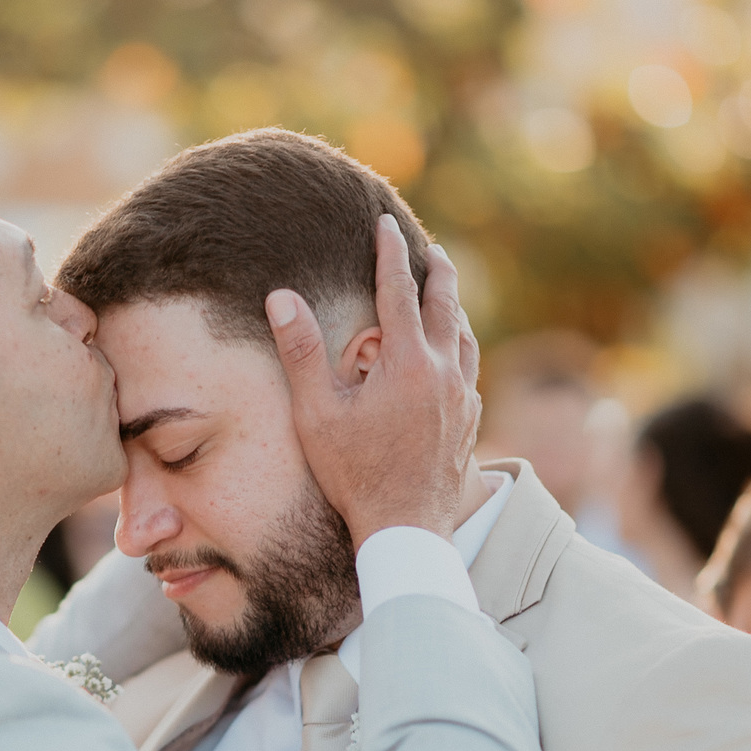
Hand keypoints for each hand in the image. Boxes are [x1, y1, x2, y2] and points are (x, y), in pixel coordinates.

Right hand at [265, 215, 479, 545]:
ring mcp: (462, 397)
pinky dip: (461, 348)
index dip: (389, 252)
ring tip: (447, 295)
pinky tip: (454, 356)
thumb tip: (281, 297)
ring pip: (465, 336)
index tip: (384, 223)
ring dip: (454, 308)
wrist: (407, 527)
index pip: (398, 290)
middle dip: (436, 271)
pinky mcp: (469, 422)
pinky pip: (470, 370)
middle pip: (446, 304)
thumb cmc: (355, 474)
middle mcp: (444, 371)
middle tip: (432, 248)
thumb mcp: (316, 413)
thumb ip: (301, 351)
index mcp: (407, 362)